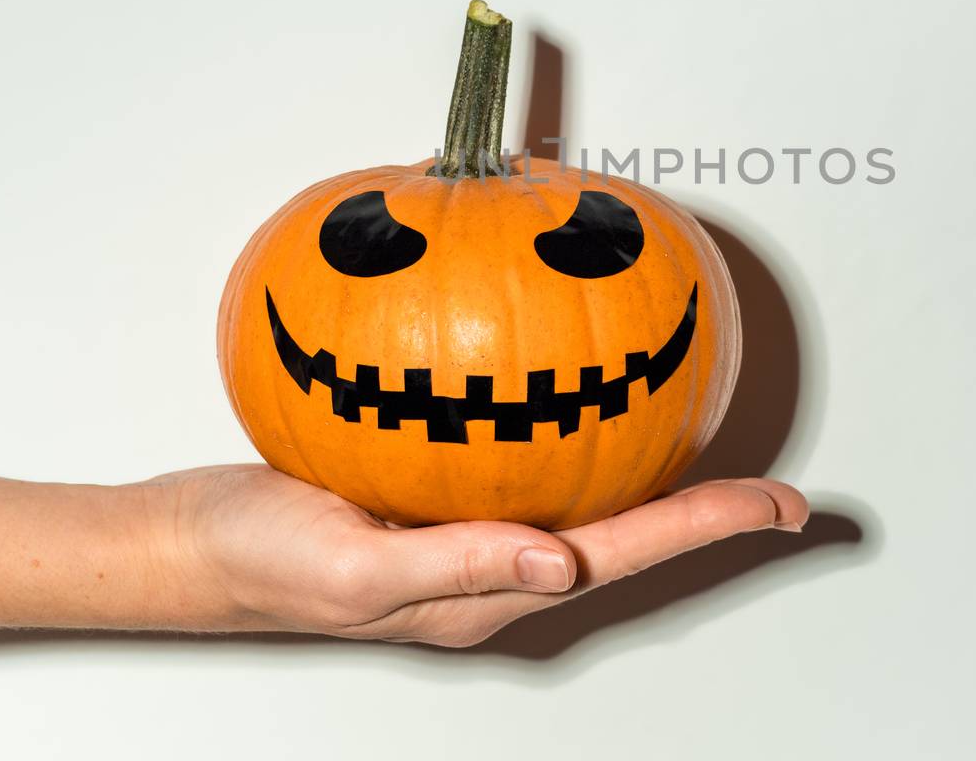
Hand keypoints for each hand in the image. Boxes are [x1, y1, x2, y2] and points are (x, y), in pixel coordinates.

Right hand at [148, 464, 807, 646]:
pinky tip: (574, 381)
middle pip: (626, 534)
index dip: (708, 526)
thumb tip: (564, 564)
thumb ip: (459, 566)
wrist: (193, 542)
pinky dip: (571, 428)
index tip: (782, 504)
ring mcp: (471, 528)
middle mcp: (497, 565)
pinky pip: (528, 460)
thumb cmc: (261, 563)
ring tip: (703, 427)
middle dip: (705, 511)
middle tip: (776, 488)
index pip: (623, 555)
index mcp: (488, 593)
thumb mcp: (356, 573)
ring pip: (585, 498)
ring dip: (652, 473)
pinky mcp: (441, 493)